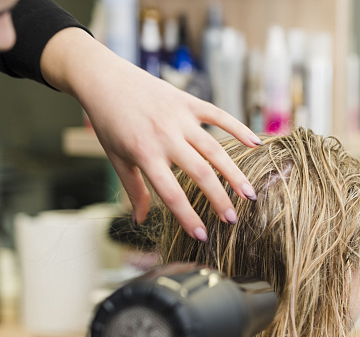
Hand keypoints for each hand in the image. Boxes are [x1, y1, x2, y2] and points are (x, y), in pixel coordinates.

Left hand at [40, 28, 261, 240]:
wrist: (103, 78)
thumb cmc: (109, 122)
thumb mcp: (116, 158)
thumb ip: (134, 190)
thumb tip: (140, 221)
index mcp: (144, 153)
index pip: (171, 192)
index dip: (187, 216)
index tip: (203, 236)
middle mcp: (164, 135)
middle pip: (200, 173)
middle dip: (219, 199)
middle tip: (233, 220)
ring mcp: (179, 117)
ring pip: (214, 149)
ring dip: (234, 174)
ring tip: (250, 195)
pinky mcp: (188, 102)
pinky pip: (218, 116)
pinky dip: (239, 129)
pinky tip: (256, 145)